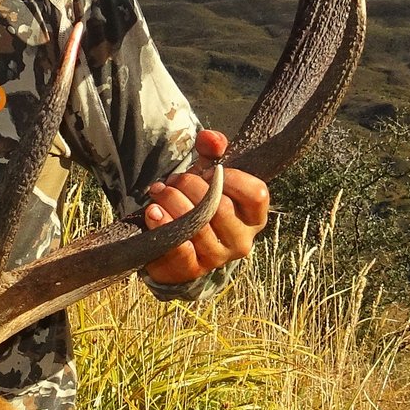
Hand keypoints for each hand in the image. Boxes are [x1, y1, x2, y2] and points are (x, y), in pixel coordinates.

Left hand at [141, 128, 269, 287]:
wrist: (171, 240)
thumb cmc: (196, 202)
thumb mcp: (206, 173)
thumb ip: (212, 149)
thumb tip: (210, 139)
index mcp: (253, 216)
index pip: (256, 194)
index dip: (230, 177)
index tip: (208, 172)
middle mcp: (242, 240)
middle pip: (220, 208)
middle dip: (190, 186)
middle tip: (172, 182)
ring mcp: (218, 258)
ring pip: (198, 226)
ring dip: (173, 203)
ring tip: (158, 193)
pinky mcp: (193, 270)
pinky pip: (181, 250)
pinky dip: (164, 226)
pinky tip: (153, 212)